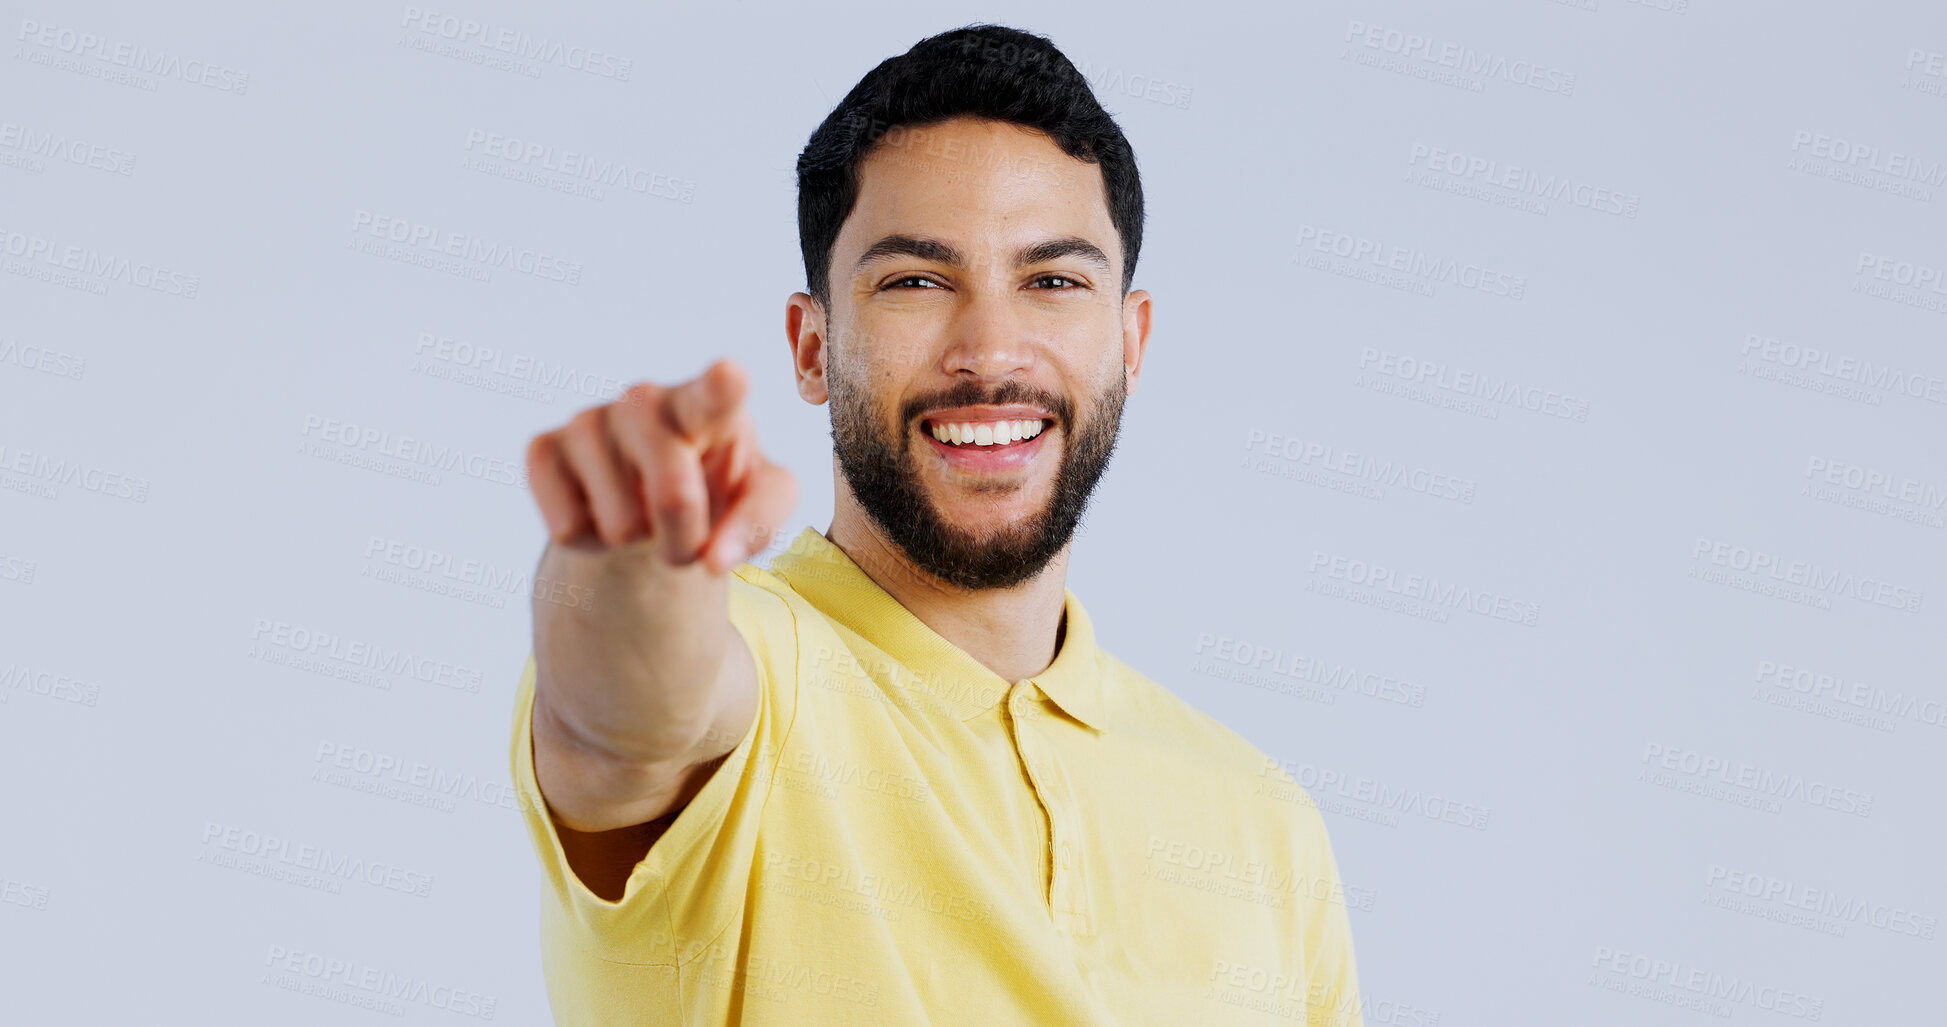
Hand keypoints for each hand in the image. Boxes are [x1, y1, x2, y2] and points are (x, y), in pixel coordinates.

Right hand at [525, 358, 796, 573]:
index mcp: (707, 406)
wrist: (650, 499)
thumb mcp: (760, 503)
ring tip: (642, 511)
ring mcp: (589, 420)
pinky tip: (599, 508)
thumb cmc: (716, 488)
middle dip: (685, 538)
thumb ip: (759, 525)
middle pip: (674, 497)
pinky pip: (567, 529)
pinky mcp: (543, 448)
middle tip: (686, 531)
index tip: (730, 376)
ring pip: (620, 525)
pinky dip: (590, 542)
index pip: (716, 395)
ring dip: (637, 541)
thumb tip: (715, 561)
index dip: (722, 387)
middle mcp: (645, 400)